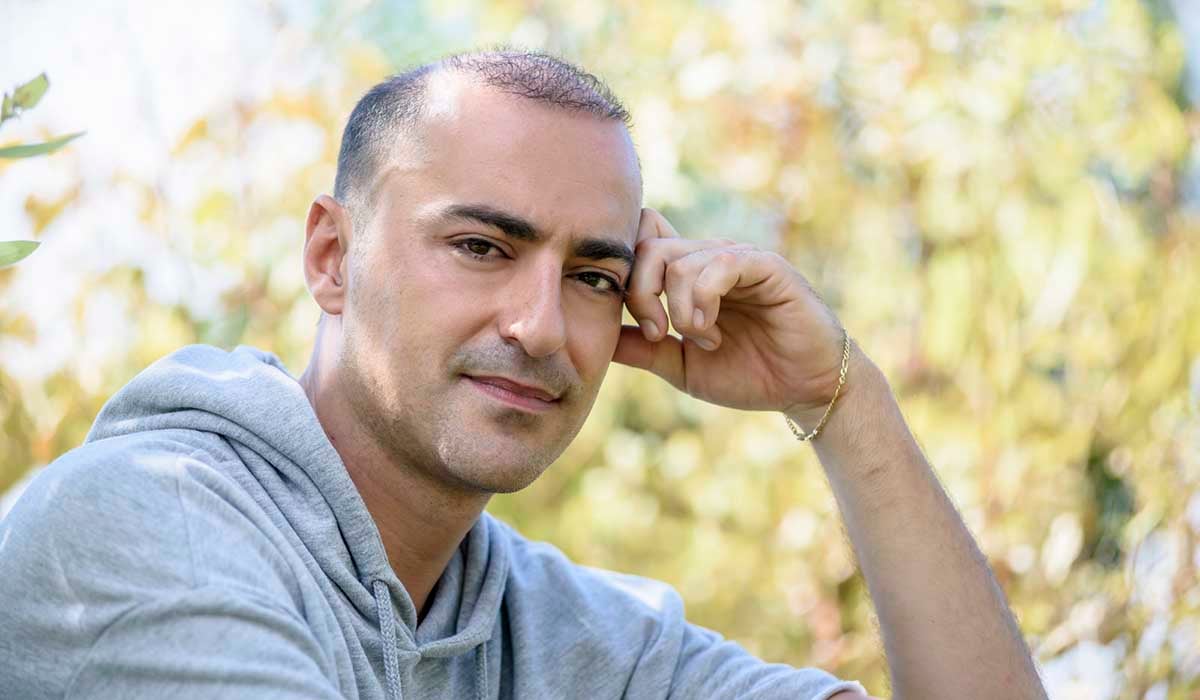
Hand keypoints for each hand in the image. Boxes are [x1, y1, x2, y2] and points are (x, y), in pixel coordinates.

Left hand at [613, 208, 851, 420]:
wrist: (804, 388)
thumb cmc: (748, 373)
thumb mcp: (679, 365)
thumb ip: (641, 347)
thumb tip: (596, 335)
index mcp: (686, 275)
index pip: (641, 239)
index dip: (623, 269)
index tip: (629, 320)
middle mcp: (708, 258)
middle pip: (649, 247)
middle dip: (641, 295)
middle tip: (660, 335)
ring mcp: (736, 258)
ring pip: (679, 261)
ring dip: (680, 310)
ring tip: (702, 340)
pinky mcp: (765, 265)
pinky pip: (718, 264)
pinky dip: (704, 301)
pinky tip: (713, 331)